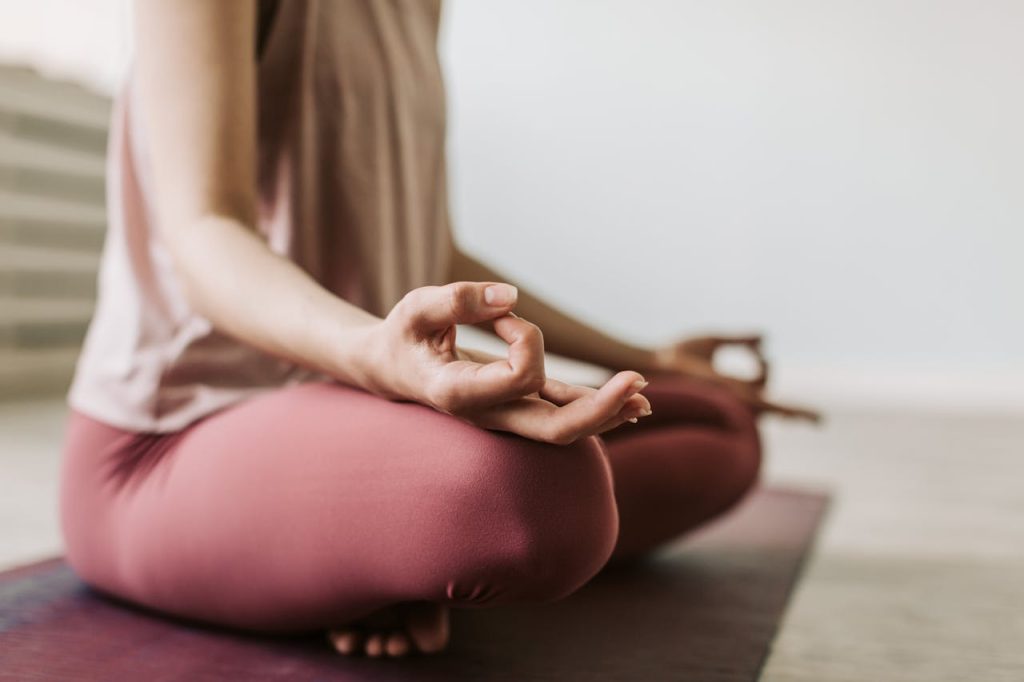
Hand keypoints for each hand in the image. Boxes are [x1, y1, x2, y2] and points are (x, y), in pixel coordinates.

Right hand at [363, 281, 652, 443]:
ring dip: (607, 413)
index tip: (502, 311)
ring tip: (645, 397)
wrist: (391, 370)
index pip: (519, 377)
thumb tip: (509, 296)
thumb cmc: (402, 337)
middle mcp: (488, 414)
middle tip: (637, 383)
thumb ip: (456, 300)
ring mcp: (506, 416)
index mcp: (460, 394)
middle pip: (554, 430)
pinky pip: (562, 413)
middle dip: (599, 411)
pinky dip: (596, 407)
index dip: (524, 336)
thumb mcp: (415, 309)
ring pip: (564, 428)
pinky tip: (632, 403)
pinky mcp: (518, 406)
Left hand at [652, 334, 821, 422]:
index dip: (765, 363)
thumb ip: (740, 340)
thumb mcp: (714, 342)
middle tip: (787, 387)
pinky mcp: (736, 398)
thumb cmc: (675, 354)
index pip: (759, 382)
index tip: (759, 348)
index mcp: (729, 385)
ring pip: (774, 410)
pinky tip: (810, 419)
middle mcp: (734, 397)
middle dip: (782, 395)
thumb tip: (766, 337)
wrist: (656, 363)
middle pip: (768, 398)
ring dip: (796, 413)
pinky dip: (790, 412)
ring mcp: (736, 399)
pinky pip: (769, 407)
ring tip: (816, 421)